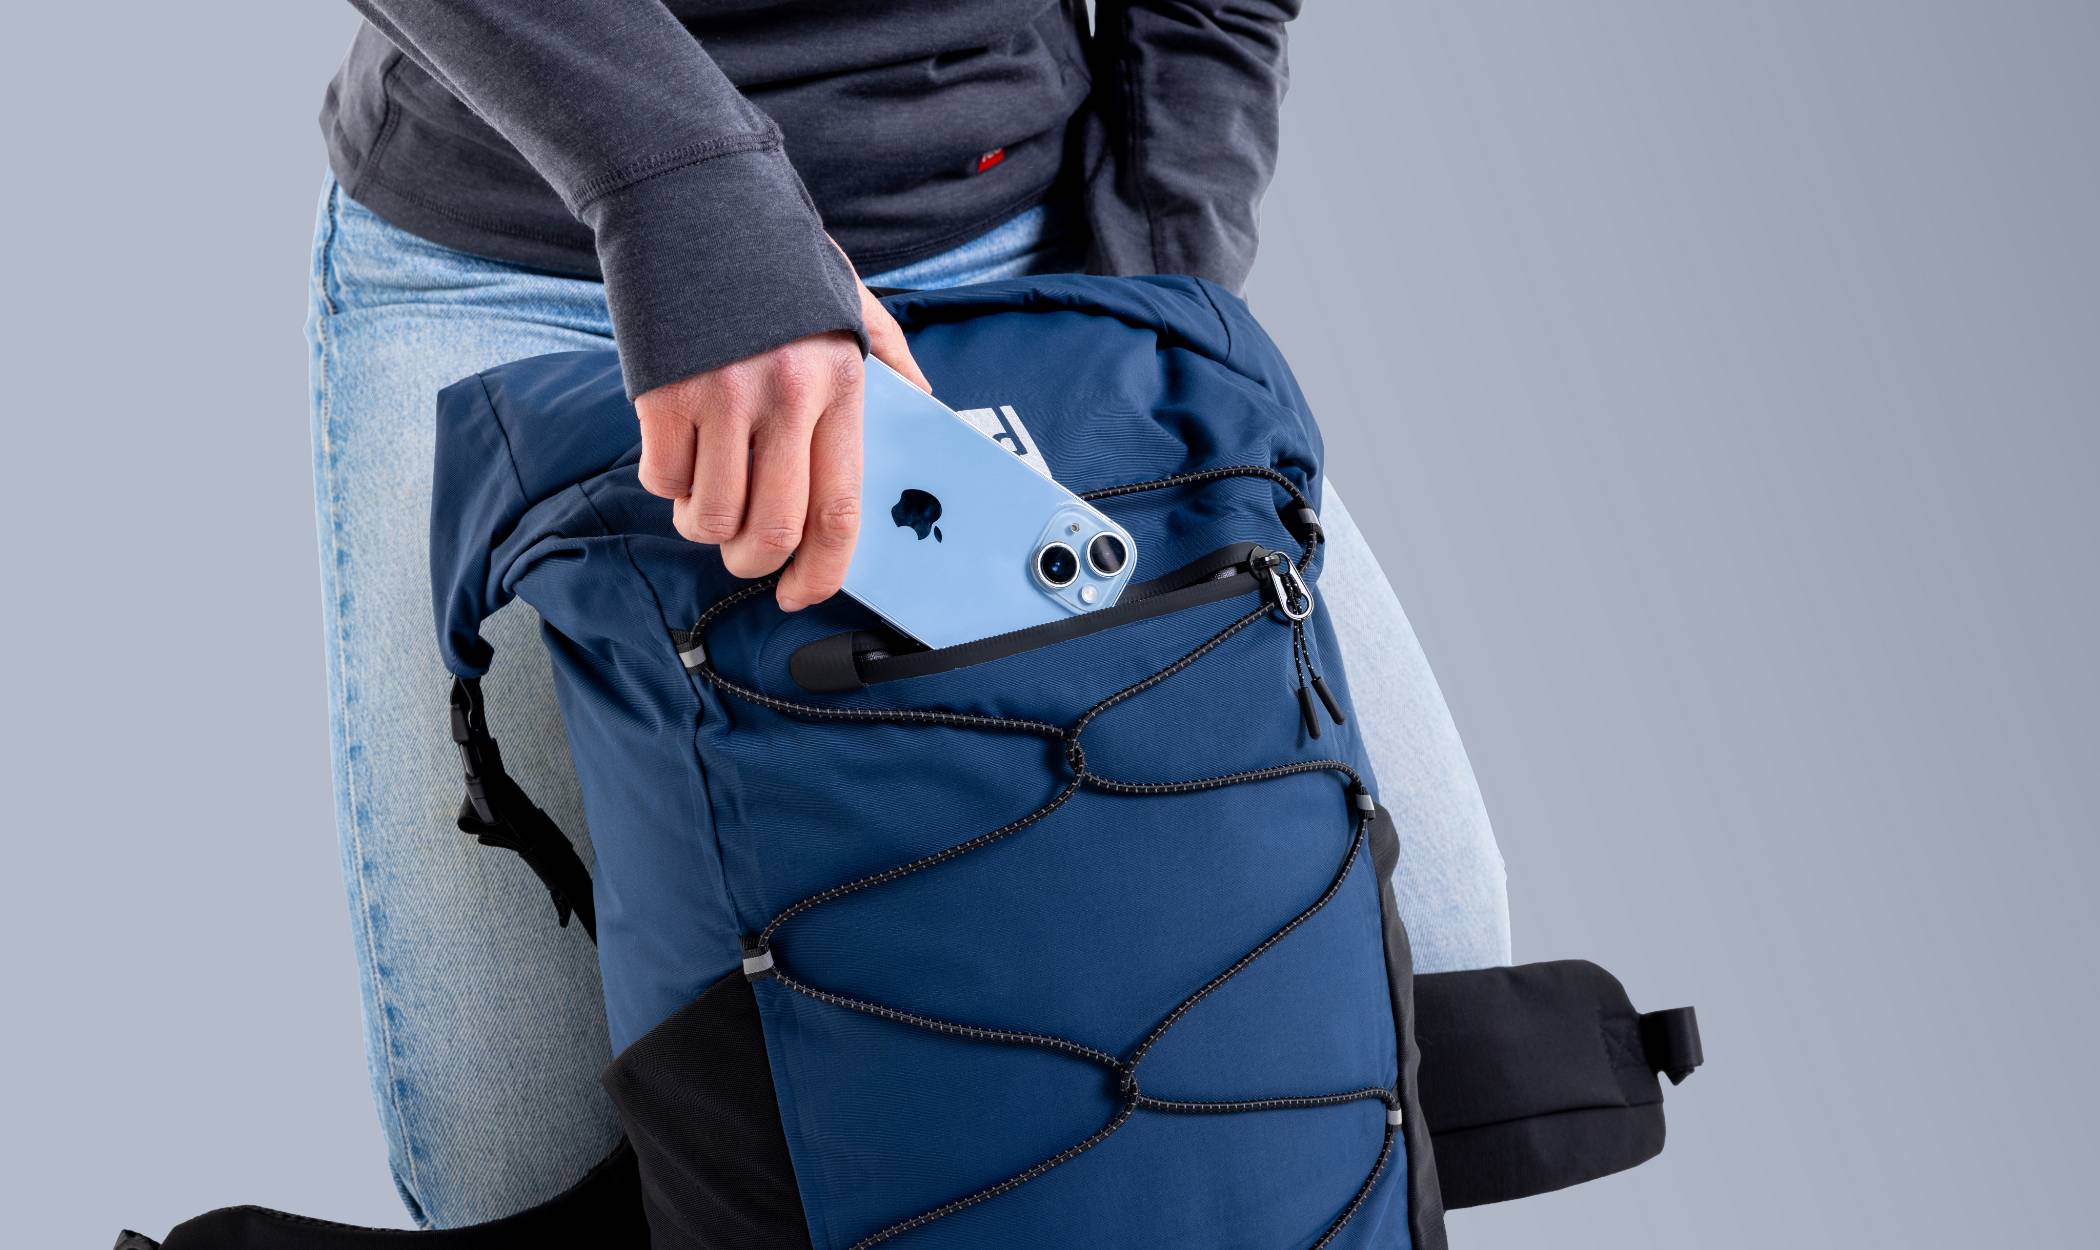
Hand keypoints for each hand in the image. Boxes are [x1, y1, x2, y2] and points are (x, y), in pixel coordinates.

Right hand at [635, 277, 929, 611]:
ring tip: (707, 498)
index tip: (803, 593)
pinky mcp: (662, 394)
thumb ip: (891, 359)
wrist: (692, 195)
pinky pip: (663, 479)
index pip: (842, 506)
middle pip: (772, 530)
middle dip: (755, 561)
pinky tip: (678, 452)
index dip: (824, 569)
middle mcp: (786, 397)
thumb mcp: (850, 300)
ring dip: (705, 526)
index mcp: (841, 383)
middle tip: (746, 553)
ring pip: (711, 516)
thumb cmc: (774, 254)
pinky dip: (668, 484)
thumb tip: (925, 408)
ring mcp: (721, 397)